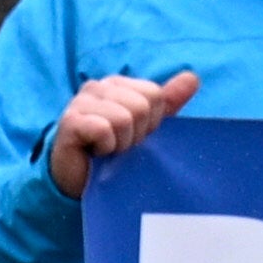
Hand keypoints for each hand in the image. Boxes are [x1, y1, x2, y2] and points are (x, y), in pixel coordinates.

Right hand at [48, 66, 204, 195]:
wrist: (81, 184)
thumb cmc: (113, 155)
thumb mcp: (146, 128)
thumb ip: (167, 102)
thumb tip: (193, 77)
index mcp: (117, 84)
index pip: (154, 95)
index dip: (151, 123)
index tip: (134, 137)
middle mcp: (97, 87)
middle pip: (142, 106)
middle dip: (136, 135)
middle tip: (119, 147)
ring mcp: (80, 102)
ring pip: (124, 118)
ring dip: (120, 144)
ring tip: (107, 151)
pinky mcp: (69, 122)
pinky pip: (104, 129)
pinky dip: (105, 148)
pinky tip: (95, 154)